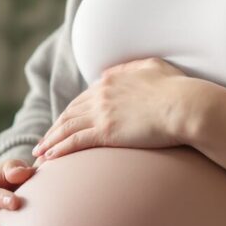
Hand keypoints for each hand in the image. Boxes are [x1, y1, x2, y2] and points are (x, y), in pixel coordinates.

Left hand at [29, 58, 196, 161]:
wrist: (185, 105)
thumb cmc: (178, 88)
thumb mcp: (154, 67)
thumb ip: (135, 68)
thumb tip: (124, 70)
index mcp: (111, 79)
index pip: (83, 98)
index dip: (71, 112)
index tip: (63, 123)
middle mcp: (101, 93)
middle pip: (70, 113)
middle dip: (55, 128)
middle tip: (44, 141)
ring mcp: (101, 112)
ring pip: (66, 127)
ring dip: (50, 141)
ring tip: (40, 153)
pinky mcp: (105, 131)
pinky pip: (74, 141)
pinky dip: (58, 149)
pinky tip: (49, 158)